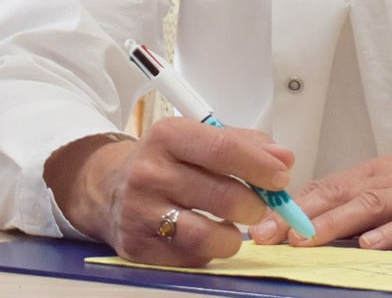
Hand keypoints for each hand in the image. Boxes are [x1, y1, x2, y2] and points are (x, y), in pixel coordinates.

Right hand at [44, 117, 296, 266]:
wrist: (106, 187)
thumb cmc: (164, 161)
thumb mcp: (195, 138)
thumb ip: (243, 144)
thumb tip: (285, 159)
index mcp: (167, 135)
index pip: (223, 149)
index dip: (261, 166)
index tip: (281, 177)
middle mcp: (149, 171)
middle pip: (222, 195)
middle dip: (255, 206)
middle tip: (259, 207)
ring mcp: (140, 212)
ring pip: (207, 235)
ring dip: (233, 236)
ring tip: (234, 228)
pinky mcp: (137, 246)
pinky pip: (190, 257)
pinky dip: (208, 251)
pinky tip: (205, 235)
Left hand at [248, 147, 391, 250]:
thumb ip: (370, 207)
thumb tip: (327, 229)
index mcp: (379, 174)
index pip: (326, 188)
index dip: (291, 206)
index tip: (259, 222)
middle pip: (336, 194)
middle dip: (297, 216)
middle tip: (266, 234)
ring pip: (366, 206)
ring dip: (332, 223)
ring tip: (305, 239)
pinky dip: (390, 233)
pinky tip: (370, 244)